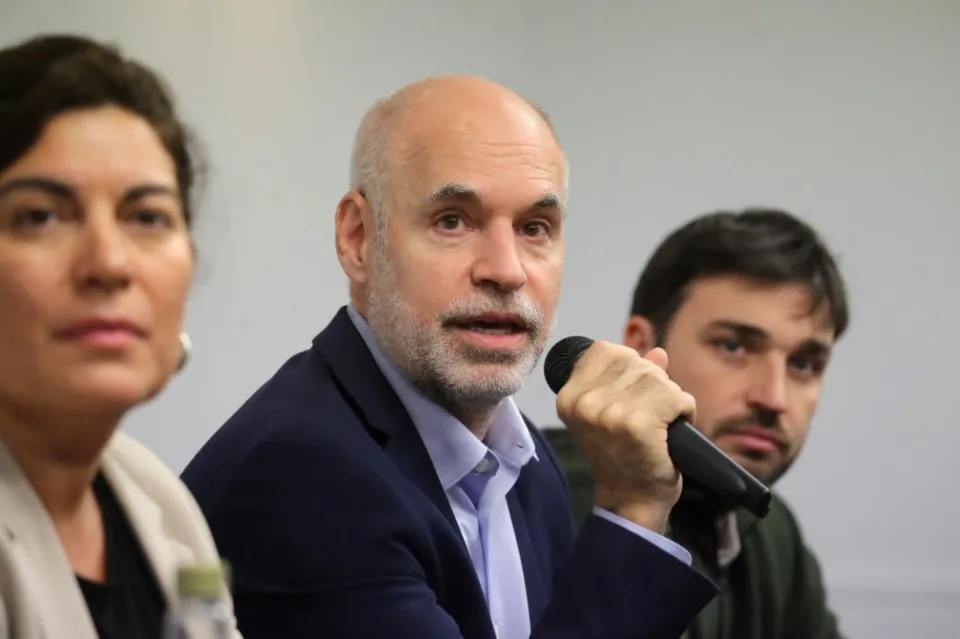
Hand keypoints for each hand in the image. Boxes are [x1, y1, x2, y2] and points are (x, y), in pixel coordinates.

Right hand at [555, 341, 695, 532]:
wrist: (629, 502)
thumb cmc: (622, 457)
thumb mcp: (613, 412)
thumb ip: (632, 378)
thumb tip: (657, 353)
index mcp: (569, 396)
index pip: (604, 350)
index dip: (627, 366)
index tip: (631, 394)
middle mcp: (584, 402)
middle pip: (635, 361)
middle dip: (653, 383)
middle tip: (650, 415)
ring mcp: (609, 412)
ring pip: (658, 378)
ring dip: (670, 398)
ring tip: (660, 424)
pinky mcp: (637, 424)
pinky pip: (675, 397)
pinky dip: (684, 411)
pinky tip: (672, 430)